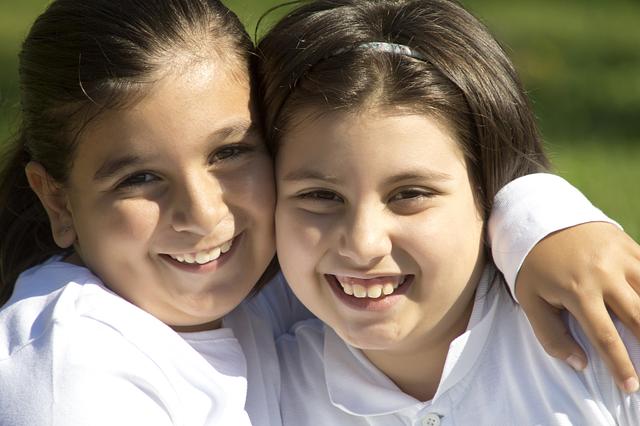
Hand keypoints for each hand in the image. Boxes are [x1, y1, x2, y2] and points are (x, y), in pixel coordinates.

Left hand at [517, 222, 639, 392]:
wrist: (540, 218)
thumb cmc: (533, 264)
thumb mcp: (530, 299)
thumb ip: (551, 335)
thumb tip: (580, 363)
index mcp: (579, 291)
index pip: (606, 337)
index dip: (621, 365)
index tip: (631, 386)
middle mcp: (605, 275)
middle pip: (639, 318)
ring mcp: (621, 258)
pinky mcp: (630, 246)